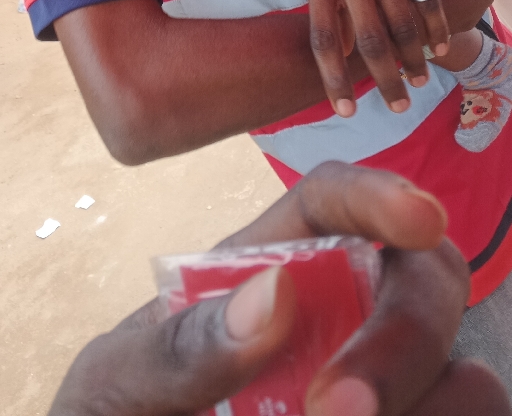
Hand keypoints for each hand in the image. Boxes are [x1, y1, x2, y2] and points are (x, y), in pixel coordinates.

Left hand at [48, 163, 510, 415]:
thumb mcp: (121, 381)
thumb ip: (180, 345)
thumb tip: (274, 295)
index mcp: (266, 267)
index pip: (333, 200)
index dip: (377, 194)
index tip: (416, 217)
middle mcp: (341, 314)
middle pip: (423, 278)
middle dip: (403, 335)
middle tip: (339, 409)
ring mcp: (379, 384)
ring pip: (466, 374)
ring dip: (425, 399)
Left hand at [307, 0, 448, 116]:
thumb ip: (330, 6)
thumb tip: (339, 54)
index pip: (323, 40)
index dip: (333, 79)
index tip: (345, 112)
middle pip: (368, 40)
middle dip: (384, 81)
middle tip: (398, 107)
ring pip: (402, 24)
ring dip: (413, 60)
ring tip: (417, 81)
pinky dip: (435, 27)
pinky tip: (439, 46)